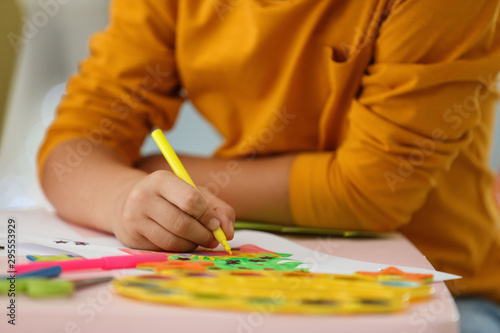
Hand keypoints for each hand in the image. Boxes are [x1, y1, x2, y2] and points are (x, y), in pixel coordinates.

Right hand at [113, 170, 234, 251]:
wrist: (128, 203)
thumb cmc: (170, 198)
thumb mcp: (194, 193)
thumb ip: (218, 208)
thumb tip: (228, 232)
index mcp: (161, 180)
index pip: (190, 200)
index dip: (207, 215)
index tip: (215, 224)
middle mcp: (143, 197)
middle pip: (182, 223)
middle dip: (203, 235)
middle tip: (213, 239)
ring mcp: (135, 218)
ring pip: (173, 240)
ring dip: (193, 244)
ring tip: (199, 240)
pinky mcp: (132, 237)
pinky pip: (164, 248)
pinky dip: (180, 248)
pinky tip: (183, 242)